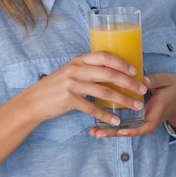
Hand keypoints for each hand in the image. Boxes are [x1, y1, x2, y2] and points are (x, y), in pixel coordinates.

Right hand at [29, 51, 147, 127]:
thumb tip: (110, 73)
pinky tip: (116, 120)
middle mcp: (76, 69)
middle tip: (142, 90)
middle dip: (129, 83)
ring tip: (135, 106)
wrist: (33, 101)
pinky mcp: (69, 99)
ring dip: (123, 100)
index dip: (122, 63)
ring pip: (104, 92)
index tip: (135, 71)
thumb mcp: (70, 72)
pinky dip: (106, 115)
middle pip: (109, 74)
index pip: (105, 56)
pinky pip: (93, 108)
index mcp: (79, 60)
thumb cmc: (54, 87)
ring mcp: (72, 84)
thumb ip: (87, 70)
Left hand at [89, 72, 175, 137]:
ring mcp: (143, 120)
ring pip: (125, 129)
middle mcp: (148, 120)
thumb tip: (142, 80)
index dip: (131, 130)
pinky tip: (99, 126)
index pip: (145, 125)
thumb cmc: (175, 89)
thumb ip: (155, 81)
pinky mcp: (139, 117)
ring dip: (109, 131)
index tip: (119, 131)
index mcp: (156, 112)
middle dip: (113, 133)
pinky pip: (125, 124)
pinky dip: (112, 126)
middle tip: (96, 133)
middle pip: (130, 130)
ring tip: (93, 132)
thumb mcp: (168, 81)